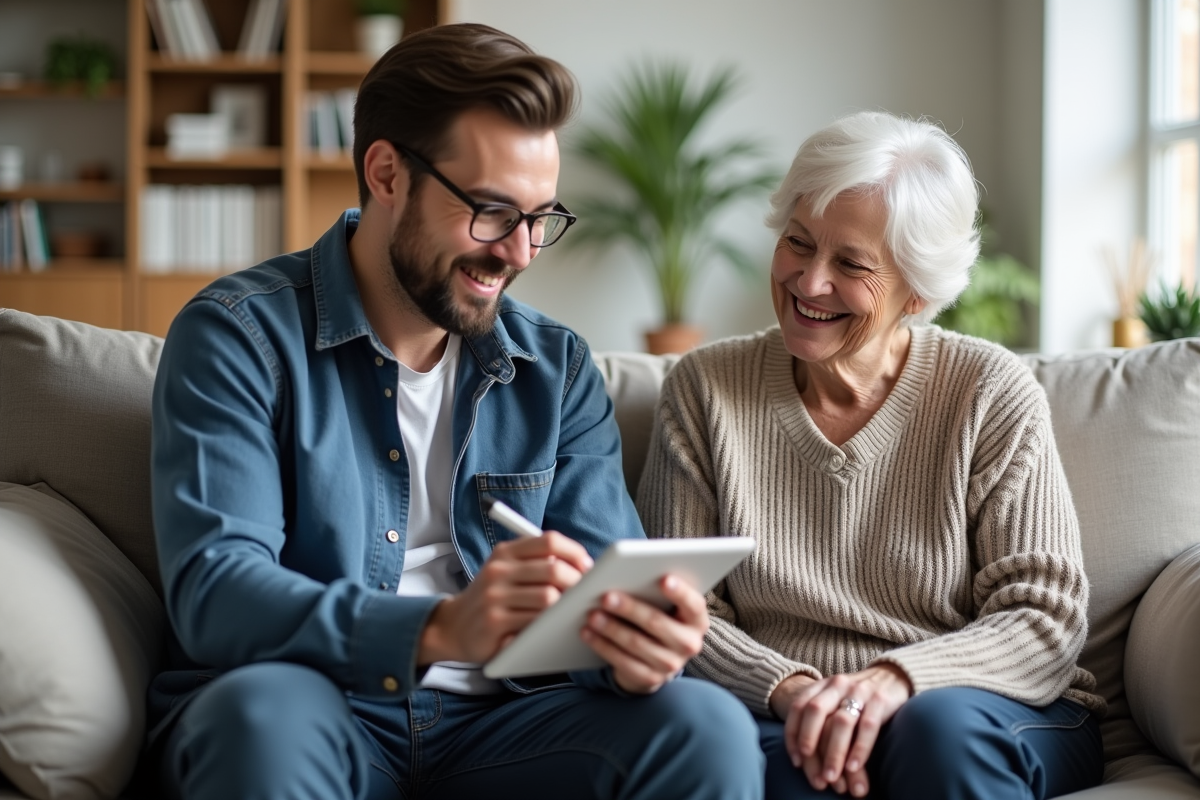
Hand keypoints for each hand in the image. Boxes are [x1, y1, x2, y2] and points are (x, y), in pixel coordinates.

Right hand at [418, 531, 592, 664]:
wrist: (453, 626)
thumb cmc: (492, 597)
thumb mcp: (506, 570)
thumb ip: (536, 562)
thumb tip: (583, 564)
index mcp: (505, 552)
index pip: (549, 541)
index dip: (575, 553)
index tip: (587, 568)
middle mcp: (498, 570)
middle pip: (554, 569)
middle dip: (578, 583)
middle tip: (585, 594)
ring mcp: (495, 597)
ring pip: (548, 598)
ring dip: (566, 606)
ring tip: (571, 611)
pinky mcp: (494, 623)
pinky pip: (535, 622)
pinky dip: (550, 625)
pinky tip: (552, 627)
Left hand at [580, 574, 707, 693]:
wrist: (656, 660)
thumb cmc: (658, 617)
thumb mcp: (664, 605)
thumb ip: (654, 590)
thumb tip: (628, 572)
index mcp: (696, 619)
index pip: (693, 604)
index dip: (680, 592)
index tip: (663, 578)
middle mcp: (688, 643)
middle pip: (657, 623)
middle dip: (630, 608)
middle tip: (606, 596)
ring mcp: (670, 664)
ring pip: (637, 644)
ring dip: (611, 628)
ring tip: (592, 615)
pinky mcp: (650, 678)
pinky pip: (623, 662)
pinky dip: (603, 646)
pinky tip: (588, 633)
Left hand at [779, 664, 911, 796]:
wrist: (892, 675)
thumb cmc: (858, 696)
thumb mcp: (835, 699)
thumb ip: (820, 719)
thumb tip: (803, 756)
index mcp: (822, 685)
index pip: (798, 706)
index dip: (793, 734)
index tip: (795, 759)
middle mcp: (837, 685)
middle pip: (815, 711)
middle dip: (808, 740)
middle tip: (808, 765)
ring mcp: (859, 691)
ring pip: (841, 721)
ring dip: (834, 752)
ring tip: (831, 776)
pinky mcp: (880, 700)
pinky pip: (868, 726)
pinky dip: (859, 748)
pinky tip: (853, 767)